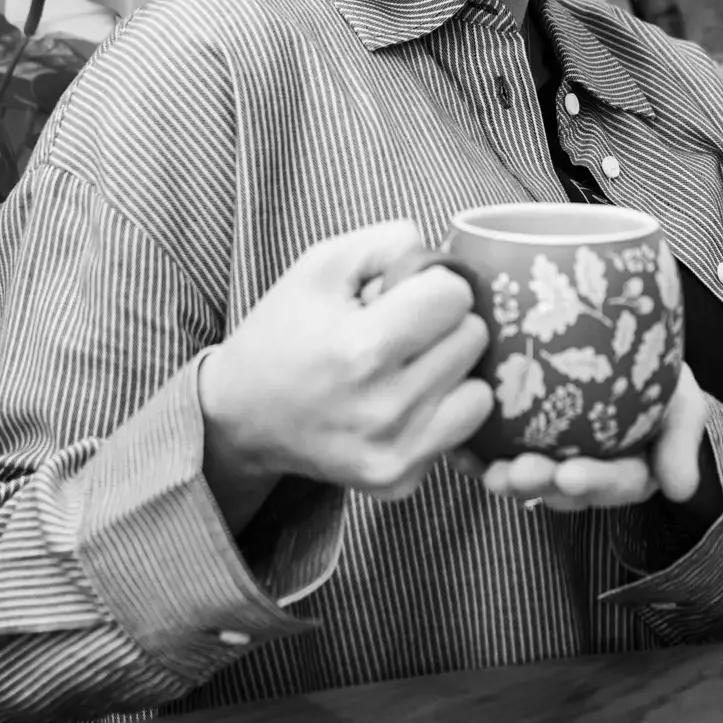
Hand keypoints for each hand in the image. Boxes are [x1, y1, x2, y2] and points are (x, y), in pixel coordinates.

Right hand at [198, 220, 494, 509]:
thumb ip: (390, 242)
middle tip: (403, 330)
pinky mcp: (400, 481)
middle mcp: (383, 408)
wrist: (241, 415)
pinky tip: (403, 401)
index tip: (404, 295)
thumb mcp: (322, 264)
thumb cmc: (284, 330)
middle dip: (445, 324)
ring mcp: (394, 452)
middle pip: (473, 339)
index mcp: (362, 348)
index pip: (455, 296)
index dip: (432, 284)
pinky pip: (463, 431)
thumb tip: (445, 256)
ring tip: (408, 366)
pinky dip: (444, 411)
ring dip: (452, 370)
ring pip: (480, 389)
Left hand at [479, 361, 709, 513]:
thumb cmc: (656, 374)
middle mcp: (586, 474)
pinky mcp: (515, 446)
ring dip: (505, 477)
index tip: (572, 474)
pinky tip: (459, 451)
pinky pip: (492, 456)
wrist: (622, 346)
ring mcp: (550, 462)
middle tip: (517, 473)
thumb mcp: (682, 401)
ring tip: (487, 469)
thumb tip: (683, 490)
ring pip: (526, 479)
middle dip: (539, 483)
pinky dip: (475, 457)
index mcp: (629, 472)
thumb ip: (681, 440)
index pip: (616, 482)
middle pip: (563, 487)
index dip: (594, 482)